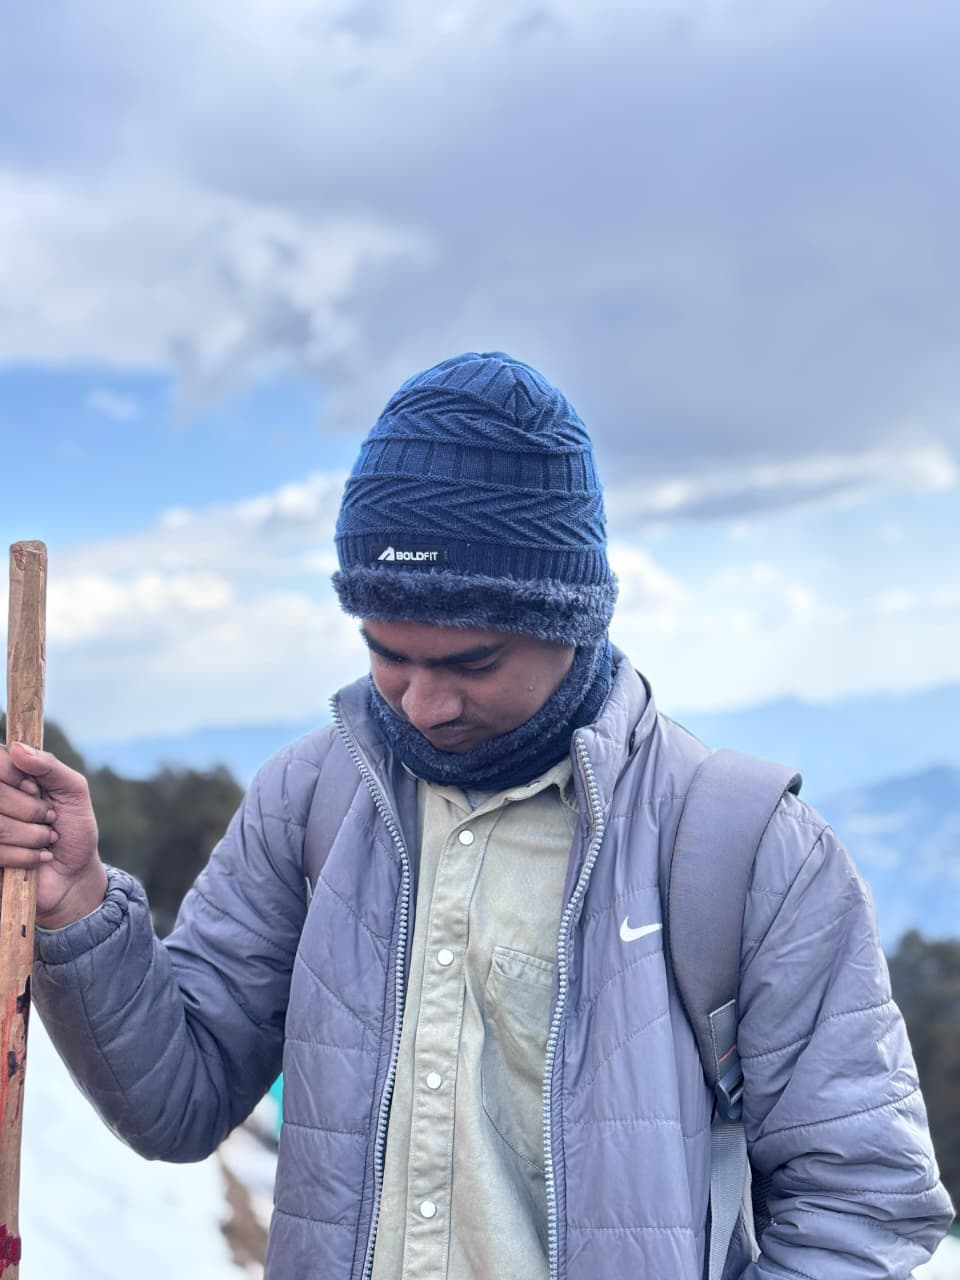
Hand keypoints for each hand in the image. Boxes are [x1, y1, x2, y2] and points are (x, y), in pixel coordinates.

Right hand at [0, 743, 106, 928]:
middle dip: (32, 810)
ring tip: (46, 839)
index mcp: (8, 778)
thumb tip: (17, 748)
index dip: (15, 775)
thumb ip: (50, 767)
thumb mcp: (73, 792)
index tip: (35, 789)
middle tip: (49, 819)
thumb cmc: (72, 829)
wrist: (73, 876)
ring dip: (33, 835)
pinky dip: (26, 856)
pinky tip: (37, 858)